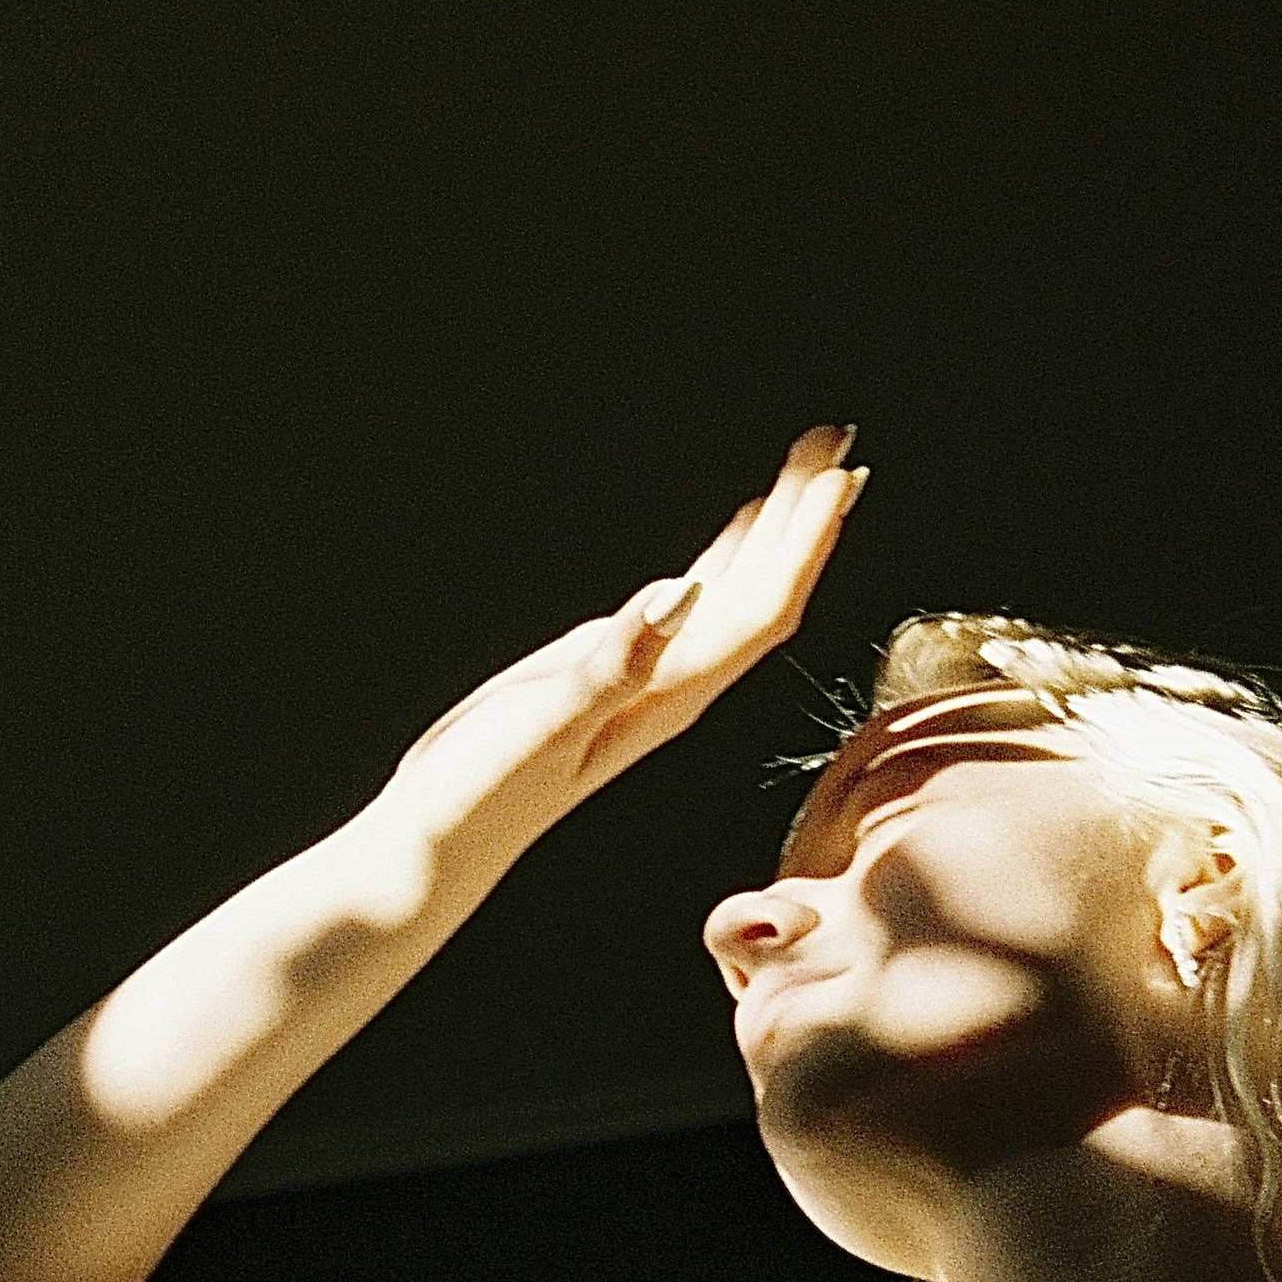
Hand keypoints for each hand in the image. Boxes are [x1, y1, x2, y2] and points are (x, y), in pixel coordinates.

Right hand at [380, 425, 868, 869]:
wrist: (444, 840)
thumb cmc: (484, 791)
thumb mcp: (547, 721)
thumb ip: (614, 663)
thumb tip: (685, 593)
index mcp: (672, 694)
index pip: (765, 608)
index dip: (806, 541)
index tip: (836, 474)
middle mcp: (678, 684)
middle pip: (768, 591)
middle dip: (806, 518)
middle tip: (838, 441)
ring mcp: (653, 675)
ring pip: (739, 593)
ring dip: (776, 530)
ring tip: (809, 468)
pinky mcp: (620, 666)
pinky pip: (699, 603)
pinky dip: (727, 557)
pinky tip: (740, 529)